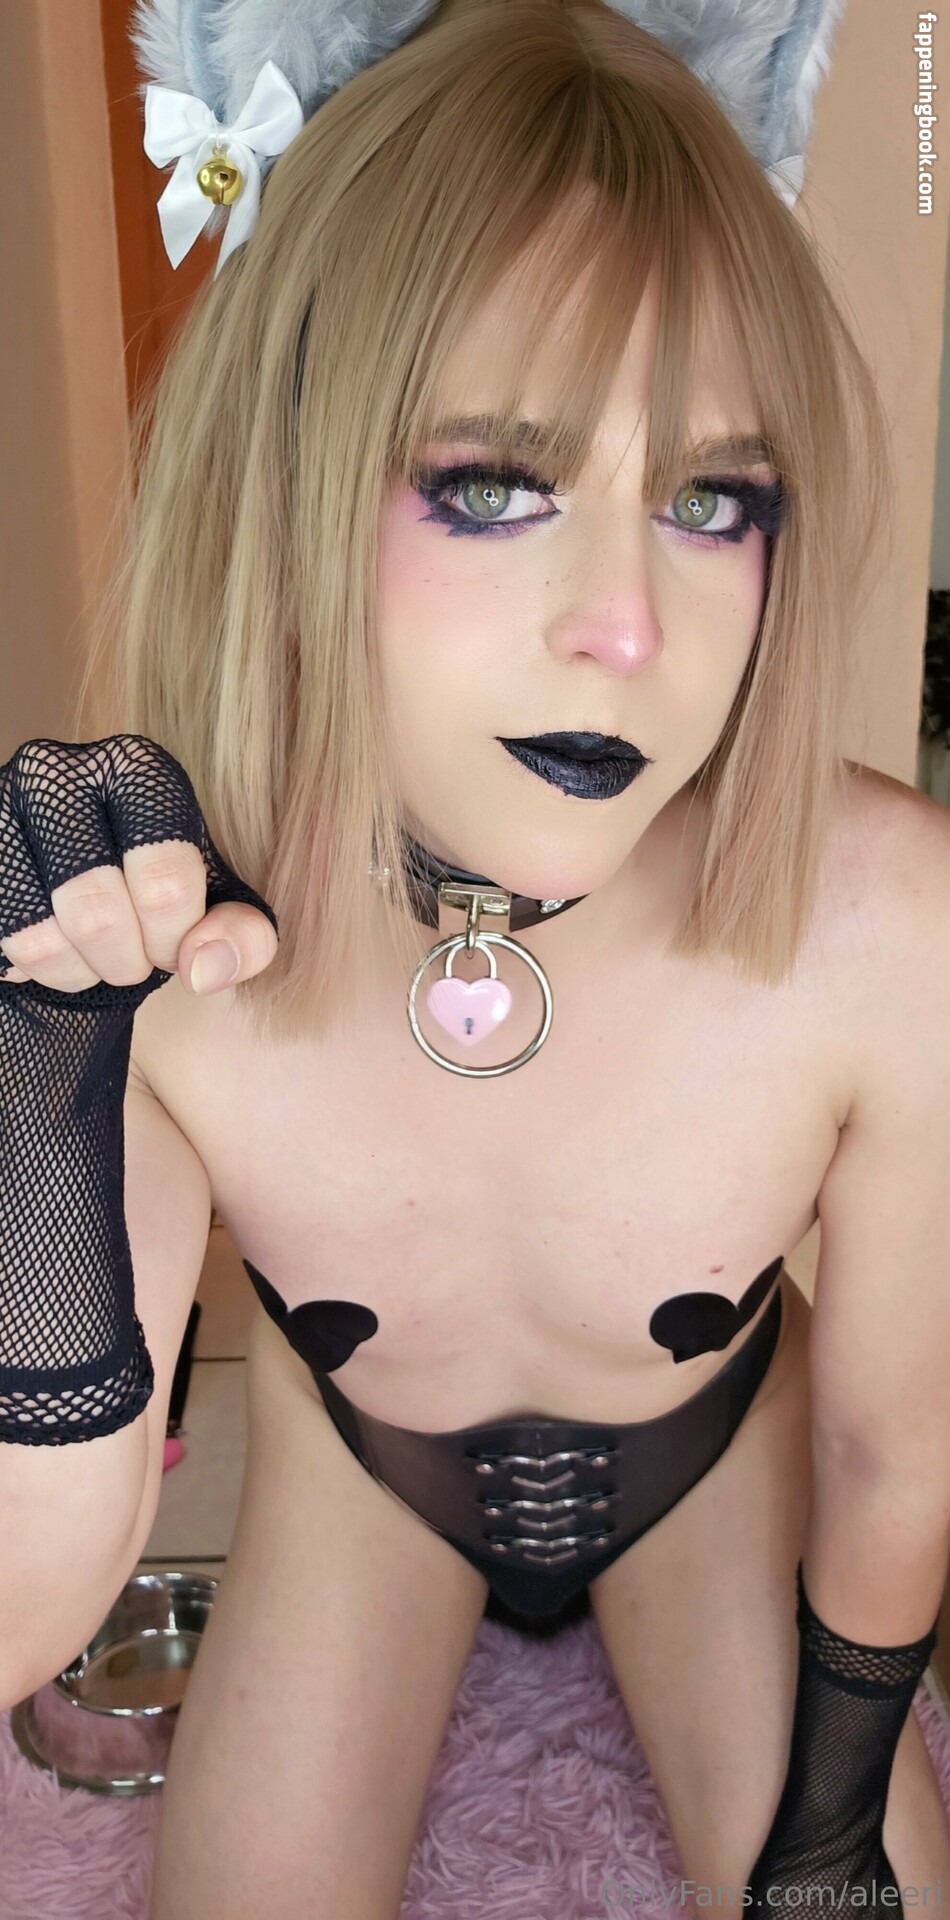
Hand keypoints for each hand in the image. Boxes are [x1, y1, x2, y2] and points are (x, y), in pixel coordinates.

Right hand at [0, 734, 277, 995]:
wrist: (81, 889)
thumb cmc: (157, 891)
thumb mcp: (220, 909)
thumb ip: (244, 937)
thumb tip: (204, 969)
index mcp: (136, 767)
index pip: (165, 882)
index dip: (174, 939)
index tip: (175, 946)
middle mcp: (56, 770)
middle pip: (97, 914)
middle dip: (125, 962)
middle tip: (133, 960)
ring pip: (40, 938)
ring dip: (76, 972)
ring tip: (93, 956)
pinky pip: (2, 944)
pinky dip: (33, 969)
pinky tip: (52, 946)